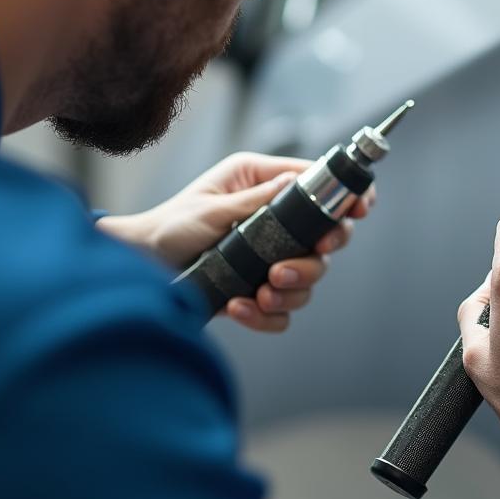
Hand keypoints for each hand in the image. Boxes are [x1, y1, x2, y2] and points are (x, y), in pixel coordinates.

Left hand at [98, 152, 372, 332]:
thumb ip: (257, 200)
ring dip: (290, 290)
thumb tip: (296, 184)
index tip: (360, 209)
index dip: (346, 195)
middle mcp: (270, 218)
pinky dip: (266, 314)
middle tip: (286, 270)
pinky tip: (239, 307)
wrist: (139, 270)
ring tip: (260, 293)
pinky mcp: (257, 288)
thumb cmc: (167, 228)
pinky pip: (282, 309)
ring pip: (308, 278)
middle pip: (324, 238)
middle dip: (314, 258)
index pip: (317, 184)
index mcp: (260, 184)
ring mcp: (267, 256)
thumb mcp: (211, 209)